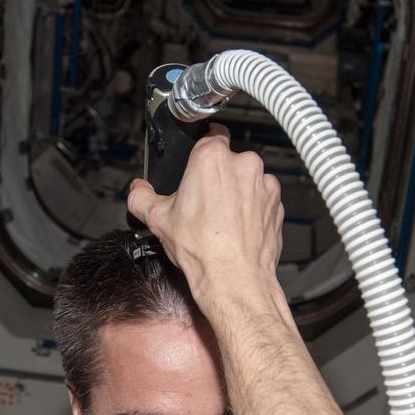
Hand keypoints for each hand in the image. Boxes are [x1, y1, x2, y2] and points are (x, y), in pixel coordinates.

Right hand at [126, 124, 282, 297]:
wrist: (235, 279)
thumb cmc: (203, 250)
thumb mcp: (158, 220)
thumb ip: (141, 198)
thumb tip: (137, 191)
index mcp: (212, 158)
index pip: (210, 134)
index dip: (201, 150)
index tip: (198, 162)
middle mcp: (244, 164)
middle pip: (229, 159)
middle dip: (218, 176)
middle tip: (203, 201)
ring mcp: (264, 184)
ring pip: (247, 179)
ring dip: (237, 192)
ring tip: (220, 219)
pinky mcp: (277, 204)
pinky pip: (262, 199)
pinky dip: (253, 209)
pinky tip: (237, 228)